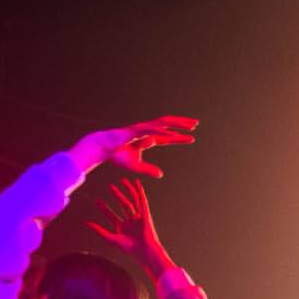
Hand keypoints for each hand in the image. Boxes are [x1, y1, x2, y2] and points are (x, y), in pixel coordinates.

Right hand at [72, 115, 196, 179]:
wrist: (102, 149)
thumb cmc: (117, 156)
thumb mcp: (136, 166)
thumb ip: (148, 170)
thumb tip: (161, 175)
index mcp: (148, 139)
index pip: (167, 137)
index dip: (180, 138)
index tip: (192, 139)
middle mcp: (147, 132)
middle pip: (168, 125)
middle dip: (182, 124)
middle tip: (196, 124)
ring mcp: (142, 129)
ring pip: (164, 124)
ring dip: (178, 124)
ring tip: (191, 125)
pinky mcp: (136, 131)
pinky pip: (152, 131)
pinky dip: (164, 132)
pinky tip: (174, 134)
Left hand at [86, 180, 166, 264]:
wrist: (145, 251)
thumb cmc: (130, 248)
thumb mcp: (111, 238)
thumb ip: (99, 230)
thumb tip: (86, 223)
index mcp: (122, 228)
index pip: (111, 215)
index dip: (104, 209)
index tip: (97, 201)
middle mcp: (130, 222)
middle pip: (122, 205)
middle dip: (116, 196)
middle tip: (110, 187)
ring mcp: (138, 217)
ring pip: (132, 201)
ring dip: (128, 190)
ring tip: (122, 181)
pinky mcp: (145, 214)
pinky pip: (142, 200)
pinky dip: (140, 191)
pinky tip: (137, 183)